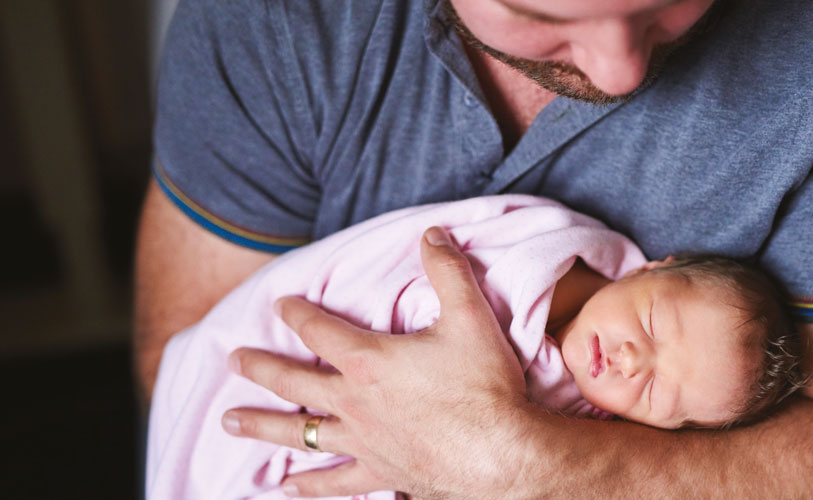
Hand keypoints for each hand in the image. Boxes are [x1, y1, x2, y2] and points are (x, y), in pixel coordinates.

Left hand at [222, 227, 530, 497]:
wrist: (500, 454)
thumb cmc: (484, 387)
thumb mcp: (470, 317)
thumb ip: (448, 271)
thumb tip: (431, 233)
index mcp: (369, 361)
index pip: (320, 330)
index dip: (297, 313)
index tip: (280, 304)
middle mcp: (354, 402)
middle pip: (293, 382)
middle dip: (260, 368)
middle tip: (233, 361)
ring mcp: (363, 441)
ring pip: (300, 433)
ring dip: (263, 426)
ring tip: (229, 422)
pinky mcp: (380, 473)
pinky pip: (335, 482)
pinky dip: (310, 486)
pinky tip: (288, 489)